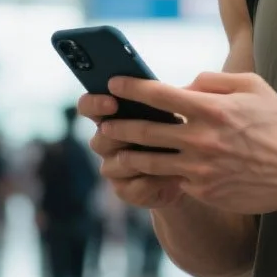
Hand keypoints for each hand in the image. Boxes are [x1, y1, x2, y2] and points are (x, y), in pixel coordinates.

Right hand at [79, 91, 185, 210]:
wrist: (189, 169)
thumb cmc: (177, 130)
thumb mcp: (170, 110)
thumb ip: (160, 98)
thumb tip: (169, 85)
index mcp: (111, 117)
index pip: (87, 107)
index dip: (94, 104)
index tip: (112, 101)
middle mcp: (106, 143)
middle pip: (99, 139)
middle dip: (118, 135)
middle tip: (138, 129)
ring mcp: (113, 169)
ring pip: (115, 165)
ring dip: (139, 158)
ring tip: (165, 152)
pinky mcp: (126, 191)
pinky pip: (134, 187)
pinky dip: (154, 180)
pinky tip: (174, 174)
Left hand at [96, 71, 276, 215]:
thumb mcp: (253, 87)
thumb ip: (214, 81)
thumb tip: (184, 85)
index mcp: (212, 109)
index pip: (159, 94)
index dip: (131, 87)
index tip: (113, 82)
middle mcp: (201, 139)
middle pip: (144, 130)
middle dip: (118, 124)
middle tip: (103, 121)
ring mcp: (200, 168)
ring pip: (149, 161)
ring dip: (127, 155)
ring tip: (115, 152)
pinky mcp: (203, 190)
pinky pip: (171, 180)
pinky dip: (156, 176)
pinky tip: (145, 173)